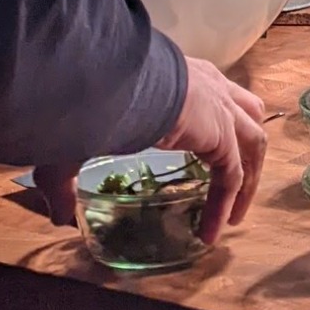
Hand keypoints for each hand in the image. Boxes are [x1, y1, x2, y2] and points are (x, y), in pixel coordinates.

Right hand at [35, 58, 268, 243]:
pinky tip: (209, 232)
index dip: (212, 127)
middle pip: (246, 114)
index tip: (202, 157)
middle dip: (246, 148)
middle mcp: (209, 87)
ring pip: (251, 145)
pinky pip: (231, 176)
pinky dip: (223, 204)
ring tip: (232, 218)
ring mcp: (221, 109)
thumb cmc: (90, 100)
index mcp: (181, 76)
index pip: (210, 96)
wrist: (108, 82)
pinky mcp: (222, 136)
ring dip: (247, 182)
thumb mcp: (76, 141)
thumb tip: (59, 217)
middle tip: (235, 185)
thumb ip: (66, 181)